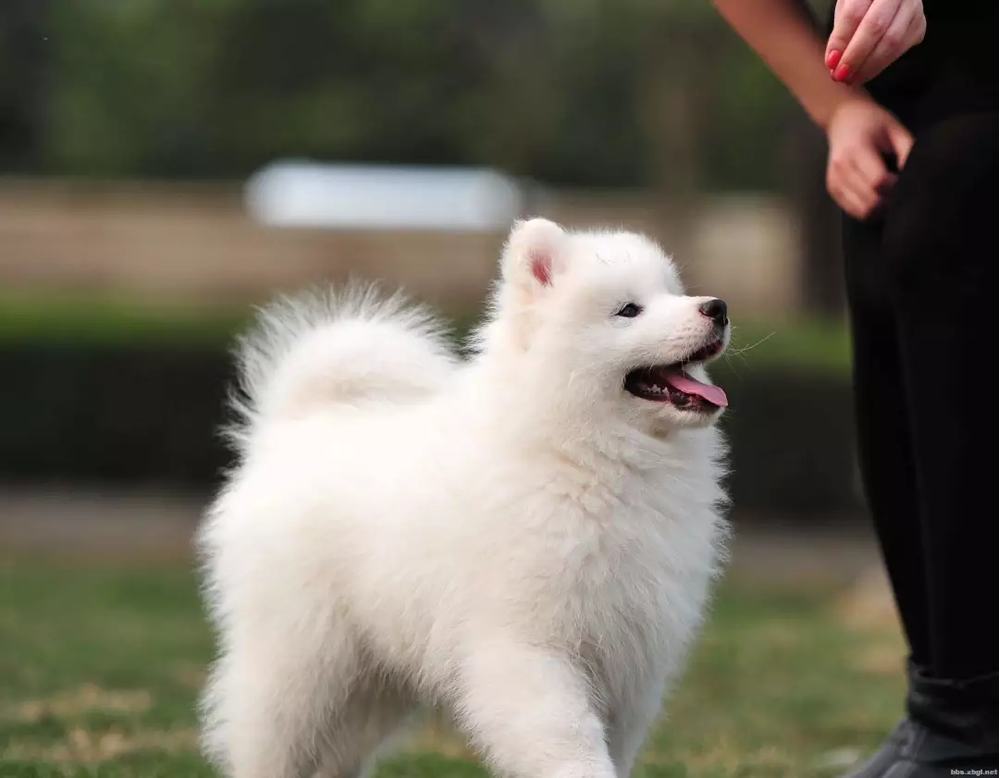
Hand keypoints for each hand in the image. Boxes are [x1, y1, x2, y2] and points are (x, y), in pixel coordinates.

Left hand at [825, 0, 925, 83]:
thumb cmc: (861, 2)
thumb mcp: (846, 8)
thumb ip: (840, 33)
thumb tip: (834, 63)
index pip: (855, 13)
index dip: (842, 40)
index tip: (831, 62)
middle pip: (876, 26)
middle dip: (856, 56)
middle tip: (840, 75)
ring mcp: (913, 7)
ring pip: (892, 41)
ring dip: (868, 66)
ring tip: (851, 79)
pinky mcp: (919, 24)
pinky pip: (900, 49)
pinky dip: (880, 65)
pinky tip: (865, 73)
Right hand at [825, 97, 912, 219]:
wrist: (843, 119)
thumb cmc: (873, 122)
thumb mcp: (895, 130)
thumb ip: (908, 151)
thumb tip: (918, 176)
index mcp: (856, 151)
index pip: (878, 181)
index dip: (896, 186)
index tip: (906, 179)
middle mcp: (841, 169)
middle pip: (870, 201)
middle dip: (890, 200)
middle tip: (901, 191)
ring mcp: (834, 182)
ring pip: (862, 211)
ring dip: (880, 209)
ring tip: (890, 195)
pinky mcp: (833, 190)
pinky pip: (854, 212)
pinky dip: (869, 210)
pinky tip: (878, 199)